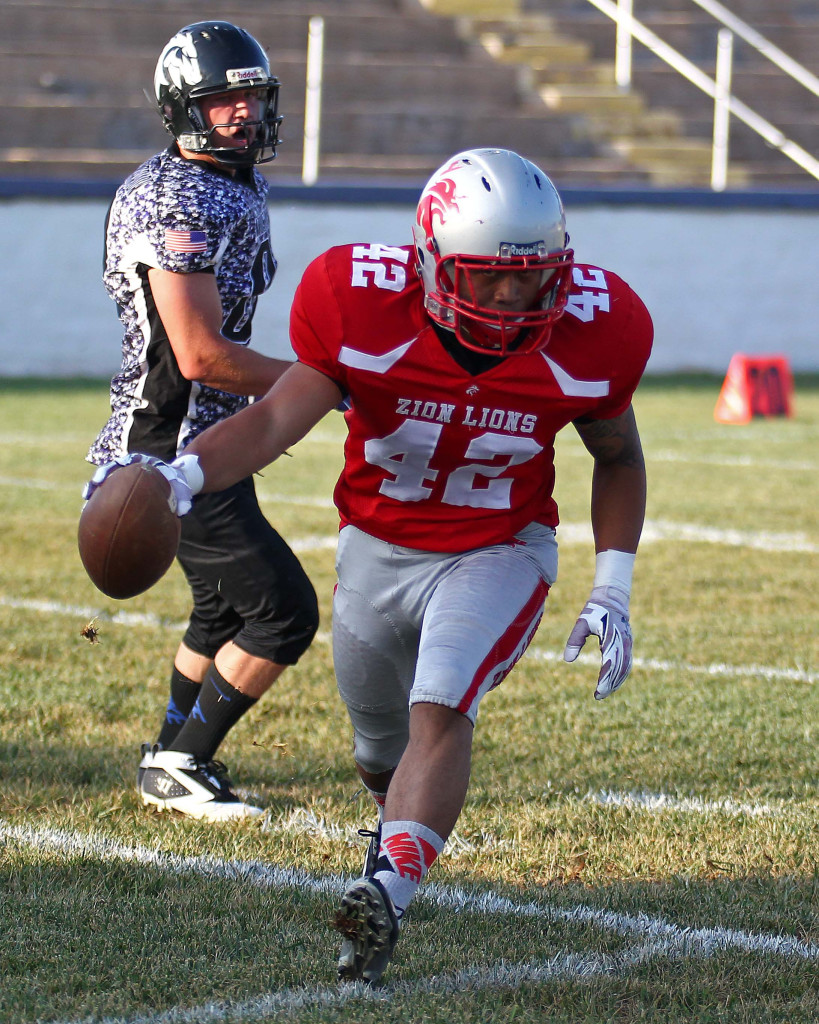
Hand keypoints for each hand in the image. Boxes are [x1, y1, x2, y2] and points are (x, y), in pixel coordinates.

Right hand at [82, 453, 194, 515]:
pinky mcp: (121, 486)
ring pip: (106, 482)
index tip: (104, 477)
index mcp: (141, 463)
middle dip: (99, 478)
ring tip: (85, 505)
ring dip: (95, 491)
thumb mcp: (182, 488)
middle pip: (110, 469)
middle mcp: (129, 467)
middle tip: (91, 489)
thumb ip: (183, 498)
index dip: (112, 468)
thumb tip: (184, 512)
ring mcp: (123, 476)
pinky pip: (108, 493)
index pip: (124, 462)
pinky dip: (100, 502)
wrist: (175, 481)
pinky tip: (92, 516)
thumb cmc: (177, 484)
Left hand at [563, 585, 632, 699]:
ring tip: (605, 692)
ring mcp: (628, 644)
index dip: (604, 680)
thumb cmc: (595, 611)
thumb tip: (567, 659)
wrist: (612, 599)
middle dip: (610, 684)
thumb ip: (575, 641)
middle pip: (619, 669)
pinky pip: (627, 663)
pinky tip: (613, 682)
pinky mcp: (628, 644)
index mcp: (612, 638)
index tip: (598, 692)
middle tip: (599, 696)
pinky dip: (621, 674)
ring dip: (616, 681)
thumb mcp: (582, 623)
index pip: (609, 664)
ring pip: (625, 667)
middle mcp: (623, 643)